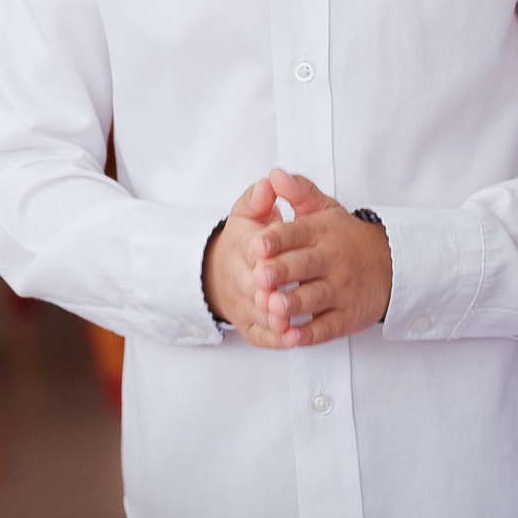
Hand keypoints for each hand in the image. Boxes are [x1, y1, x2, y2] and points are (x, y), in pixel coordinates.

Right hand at [204, 178, 290, 348]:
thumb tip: (271, 179)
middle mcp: (239, 275)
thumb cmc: (248, 236)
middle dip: (265, 290)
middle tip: (280, 295)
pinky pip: (260, 334)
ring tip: (289, 320)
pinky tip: (292, 338)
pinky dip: (274, 338)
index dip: (261, 251)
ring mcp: (243, 302)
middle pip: (251, 284)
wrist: (225, 269)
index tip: (268, 253)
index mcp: (241, 243)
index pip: (249, 248)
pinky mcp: (250, 324)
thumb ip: (263, 196)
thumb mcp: (251, 210)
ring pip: (256, 312)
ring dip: (271, 317)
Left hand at [246, 169, 392, 347]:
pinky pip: (328, 327)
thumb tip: (274, 174)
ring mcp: (342, 290)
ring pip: (314, 297)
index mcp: (323, 232)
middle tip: (259, 277)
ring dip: (293, 304)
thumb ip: (299, 191)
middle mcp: (332, 260)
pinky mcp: (348, 316)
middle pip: (303, 266)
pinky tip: (291, 335)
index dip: (277, 239)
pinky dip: (310, 334)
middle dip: (281, 272)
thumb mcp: (325, 209)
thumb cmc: (344, 237)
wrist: (390, 265)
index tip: (257, 244)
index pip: (297, 232)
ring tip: (273, 307)